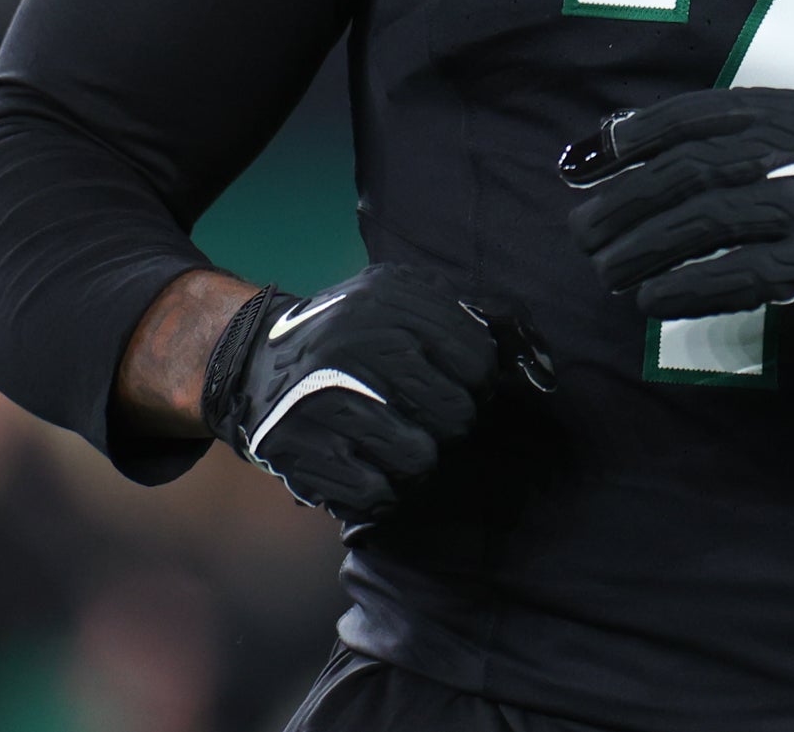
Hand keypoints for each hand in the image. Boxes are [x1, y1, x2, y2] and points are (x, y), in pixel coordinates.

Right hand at [200, 264, 499, 523]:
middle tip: (423, 416)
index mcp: (389, 299)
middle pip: (456, 415)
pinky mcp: (299, 449)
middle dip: (449, 424)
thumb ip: (476, 319)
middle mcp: (355, 342)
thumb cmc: (352, 336)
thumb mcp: (405, 301)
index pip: (478, 360)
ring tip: (393, 441)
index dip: (478, 382)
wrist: (250, 360)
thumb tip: (543, 365)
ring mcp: (323, 397)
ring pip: (420, 460)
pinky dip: (378, 490)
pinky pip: (376, 495)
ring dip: (415, 461)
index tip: (456, 383)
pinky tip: (365, 465)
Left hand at [558, 87, 793, 344]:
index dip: (633, 137)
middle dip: (626, 202)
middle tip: (582, 233)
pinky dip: (687, 287)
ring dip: (645, 248)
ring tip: (606, 270)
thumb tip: (623, 144)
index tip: (585, 164)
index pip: (698, 115)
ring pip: (707, 223)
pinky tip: (653, 299)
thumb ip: (736, 140)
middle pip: (692, 172)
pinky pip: (739, 274)